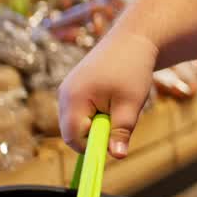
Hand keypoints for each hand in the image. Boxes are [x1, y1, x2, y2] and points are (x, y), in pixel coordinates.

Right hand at [58, 29, 157, 159]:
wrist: (133, 39)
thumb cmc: (133, 69)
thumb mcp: (131, 103)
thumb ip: (121, 131)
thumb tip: (117, 156)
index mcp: (73, 98)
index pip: (72, 137)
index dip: (92, 145)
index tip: (115, 139)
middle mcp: (64, 94)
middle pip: (72, 130)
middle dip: (95, 132)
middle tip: (119, 116)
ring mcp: (67, 89)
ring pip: (77, 120)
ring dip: (97, 121)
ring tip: (117, 103)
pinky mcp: (74, 86)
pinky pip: (80, 109)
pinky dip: (96, 110)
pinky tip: (112, 96)